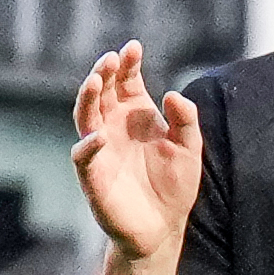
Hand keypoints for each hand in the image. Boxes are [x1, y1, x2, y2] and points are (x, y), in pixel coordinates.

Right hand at [67, 44, 203, 255]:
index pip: (127, 82)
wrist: (163, 227)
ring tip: (95, 80)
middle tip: (111, 58)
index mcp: (136, 115)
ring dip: (88, 97)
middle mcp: (114, 126)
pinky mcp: (93, 174)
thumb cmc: (174, 184)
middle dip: (104, 72)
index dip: (128, 64)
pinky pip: (84, 155)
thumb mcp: (189, 149)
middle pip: (103, 91)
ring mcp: (100, 148)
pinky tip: (101, 136)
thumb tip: (172, 94)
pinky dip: (89, 145)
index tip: (134, 47)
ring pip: (86, 115)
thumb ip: (186, 121)